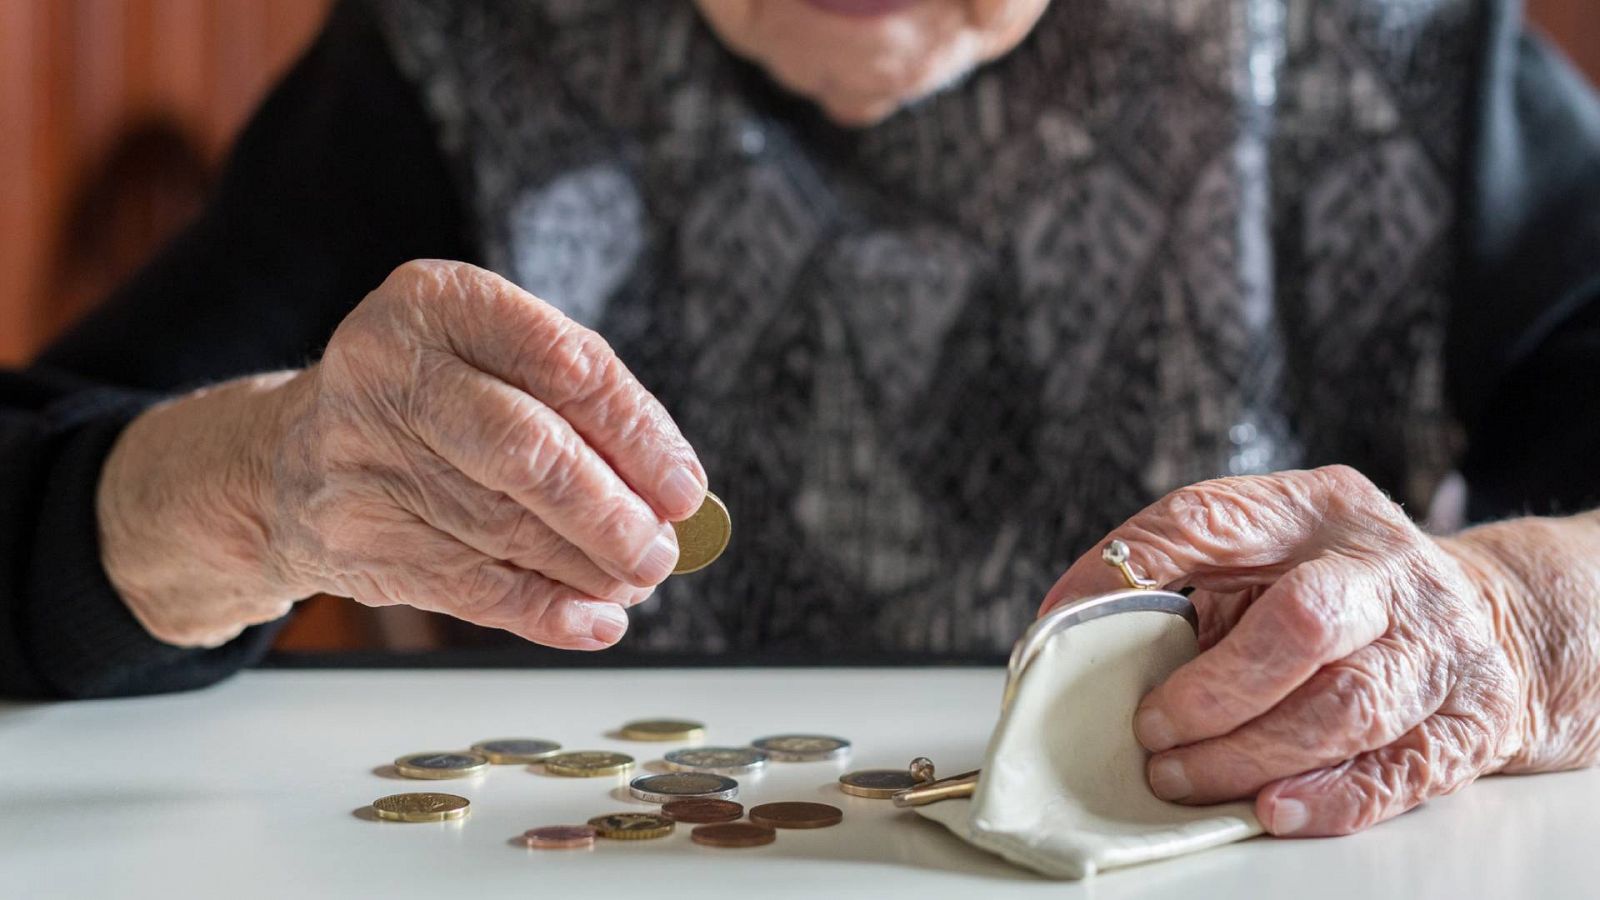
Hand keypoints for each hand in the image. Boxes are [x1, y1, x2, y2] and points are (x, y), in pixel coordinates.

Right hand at [101, 260, 704, 649]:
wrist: (285, 459)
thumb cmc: (428, 400)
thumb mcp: (487, 360)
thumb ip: (575, 406)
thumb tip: (672, 493)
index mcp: (436, 302)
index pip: (564, 363)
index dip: (637, 433)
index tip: (685, 487)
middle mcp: (387, 369)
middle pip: (527, 451)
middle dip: (610, 512)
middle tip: (662, 551)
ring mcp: (360, 456)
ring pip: (504, 528)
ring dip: (588, 567)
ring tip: (635, 579)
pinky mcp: (354, 536)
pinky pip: (471, 586)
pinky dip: (545, 610)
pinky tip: (594, 619)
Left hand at [1038, 466, 1529, 835]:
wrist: (1492, 620)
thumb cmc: (1340, 590)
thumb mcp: (1269, 553)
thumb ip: (1187, 577)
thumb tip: (1073, 628)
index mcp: (1315, 509)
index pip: (1210, 517)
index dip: (1130, 566)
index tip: (1065, 620)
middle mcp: (1384, 568)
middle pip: (1303, 622)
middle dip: (1214, 689)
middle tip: (1150, 727)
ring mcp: (1437, 644)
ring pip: (1346, 707)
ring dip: (1248, 754)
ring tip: (1181, 777)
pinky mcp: (1467, 719)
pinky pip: (1396, 770)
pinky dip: (1327, 797)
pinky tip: (1270, 807)